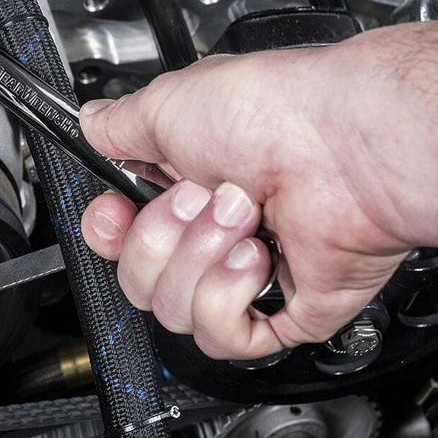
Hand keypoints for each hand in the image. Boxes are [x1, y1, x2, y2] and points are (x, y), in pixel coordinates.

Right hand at [77, 46, 412, 360]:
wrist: (344, 147)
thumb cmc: (274, 112)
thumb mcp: (169, 101)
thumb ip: (119, 124)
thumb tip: (93, 125)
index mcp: (187, 178)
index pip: (121, 234)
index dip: (109, 233)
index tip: (114, 215)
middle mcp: (215, 227)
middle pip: (138, 279)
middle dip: (163, 238)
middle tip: (203, 196)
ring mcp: (248, 269)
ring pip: (173, 310)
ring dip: (201, 259)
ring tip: (244, 218)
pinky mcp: (284, 307)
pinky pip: (224, 337)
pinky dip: (228, 298)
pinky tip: (256, 259)